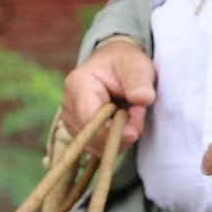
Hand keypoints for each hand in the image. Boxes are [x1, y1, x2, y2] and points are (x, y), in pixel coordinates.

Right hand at [61, 36, 156, 151]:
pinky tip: (123, 124)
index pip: (88, 119)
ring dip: (118, 138)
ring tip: (132, 115)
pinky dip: (114, 141)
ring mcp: (70, 120)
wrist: (115, 66)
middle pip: (90, 136)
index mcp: (78, 84)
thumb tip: (143, 99)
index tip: (135, 129)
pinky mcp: (78, 131)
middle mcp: (68, 104)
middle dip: (119, 134)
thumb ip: (139, 81)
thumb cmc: (124, 64)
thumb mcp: (136, 65)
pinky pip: (96, 147)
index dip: (111, 130)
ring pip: (94, 145)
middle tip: (139, 115)